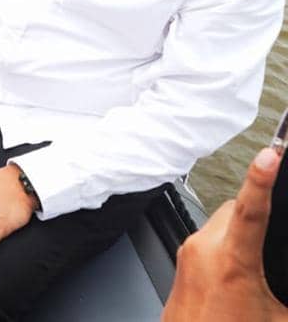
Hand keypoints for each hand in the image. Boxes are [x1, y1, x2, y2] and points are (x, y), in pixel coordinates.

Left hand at [163, 147, 287, 321]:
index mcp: (232, 263)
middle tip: (279, 229)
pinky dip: (229, 241)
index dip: (262, 179)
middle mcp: (204, 250)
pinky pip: (210, 237)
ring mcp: (189, 253)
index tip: (271, 154)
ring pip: (223, 221)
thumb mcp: (279, 319)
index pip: (251, 210)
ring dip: (243, 229)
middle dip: (259, 211)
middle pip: (237, 209)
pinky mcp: (182, 260)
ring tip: (260, 258)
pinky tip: (241, 267)